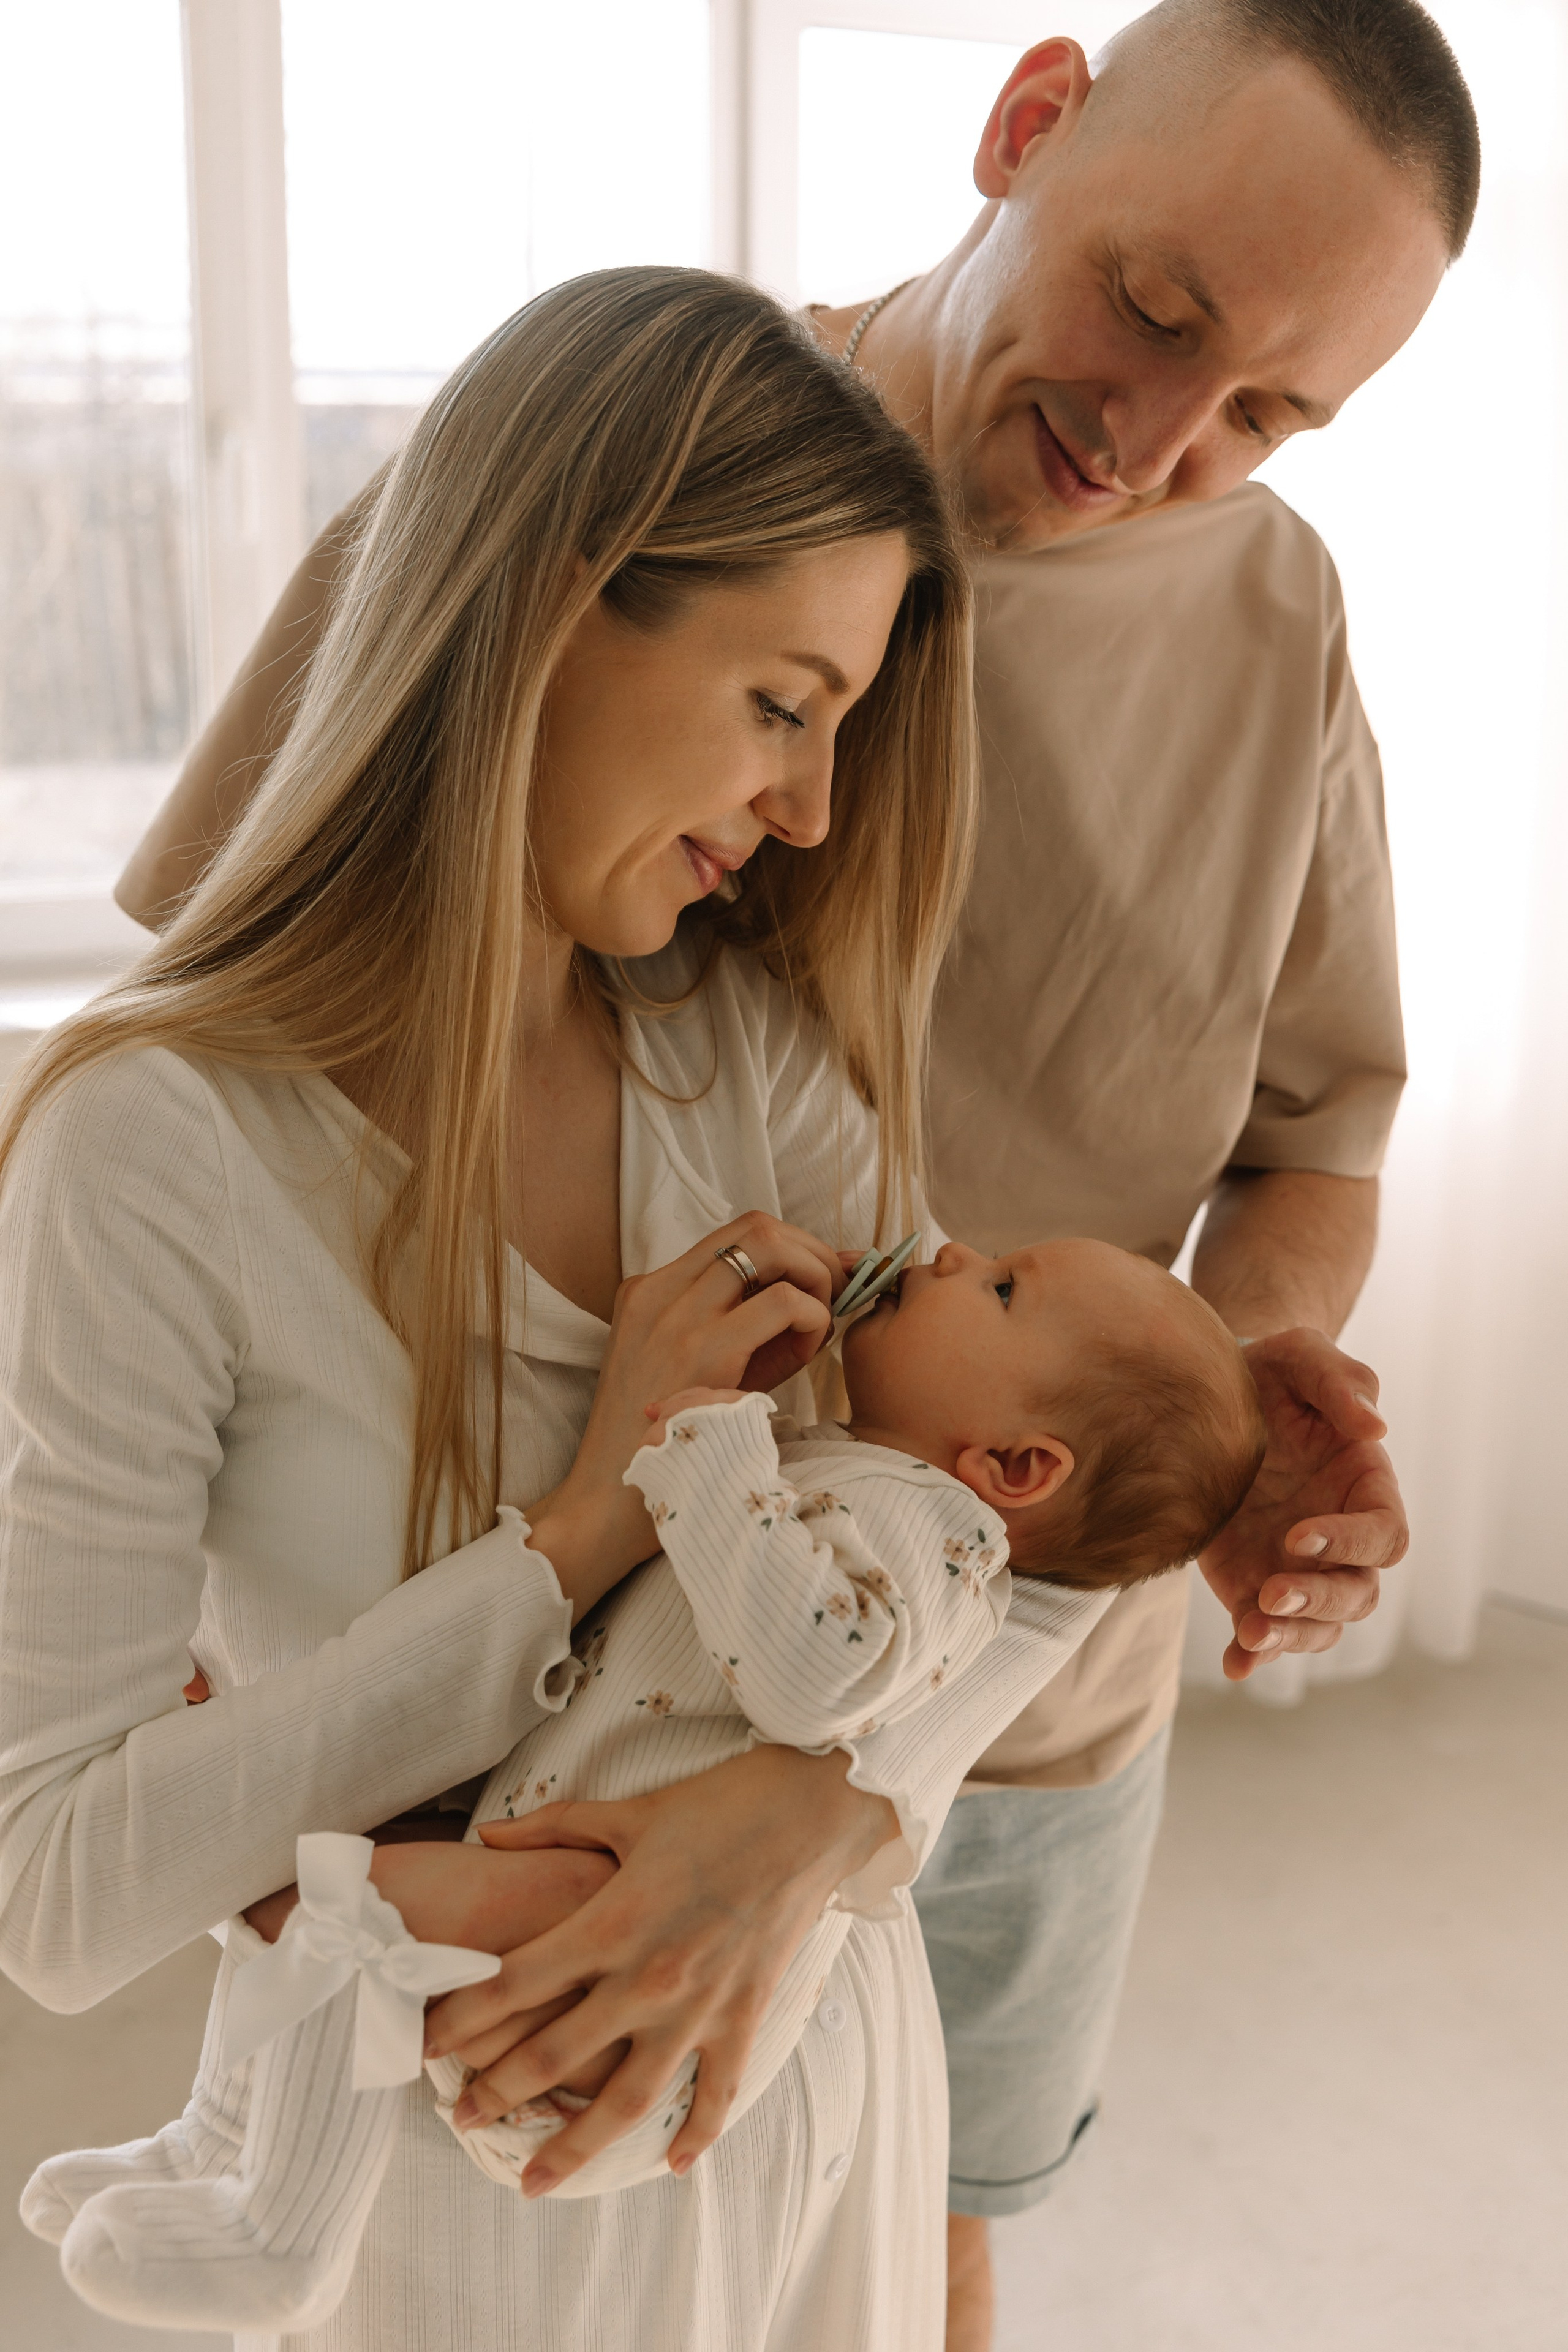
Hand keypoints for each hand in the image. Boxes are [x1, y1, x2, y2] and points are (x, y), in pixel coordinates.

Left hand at [422, 1744, 897, 2194]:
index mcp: (610, 1920)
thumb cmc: (717, 1805)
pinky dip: (697, 2133)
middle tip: (461, 2122)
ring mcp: (700, 2005)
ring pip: (627, 2098)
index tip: (424, 2043)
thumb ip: (553, 1829)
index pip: (514, 1981)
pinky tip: (672, 2166)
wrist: (811, 1813)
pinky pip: (717, 2090)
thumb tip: (489, 1834)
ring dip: (576, 2144)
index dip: (462, 2014)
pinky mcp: (746, 2014)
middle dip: (498, 2092)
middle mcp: (648, 1975)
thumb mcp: (627, 1814)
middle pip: (554, 2053)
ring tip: (535, 2180)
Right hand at [526, 1215, 841, 1613]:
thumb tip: (814, 1300)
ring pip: (768, 1245)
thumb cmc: (658, 1446)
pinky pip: (782, 1303)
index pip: (735, 1234)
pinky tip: (812, 1350)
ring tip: (825, 1319)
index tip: (823, 1276)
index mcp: (650, 1291)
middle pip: (756, 1226)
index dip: (792, 1246)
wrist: (605, 1504)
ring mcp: (675, 1317)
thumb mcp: (691, 1372)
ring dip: (816, 1275)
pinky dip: (813, 1315)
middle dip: (812, 1251)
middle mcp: (659, 1291)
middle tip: (838, 1292)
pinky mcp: (701, 1351)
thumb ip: (740, 1330)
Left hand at [1201, 1326, 1408, 1680]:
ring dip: (1292, 1637)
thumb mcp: (1300, 1355)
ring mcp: (1295, 1566)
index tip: (1298, 1533)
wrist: (1207, 1395)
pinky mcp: (1249, 1582)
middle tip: (1272, 1593)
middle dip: (1321, 1600)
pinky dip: (1254, 1656)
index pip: (1385, 1534)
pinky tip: (1236, 1666)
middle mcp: (1338, 1536)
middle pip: (1358, 1593)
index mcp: (1366, 1487)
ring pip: (1320, 1625)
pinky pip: (1263, 1632)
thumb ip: (1341, 1382)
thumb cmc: (1267, 1369)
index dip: (1351, 1542)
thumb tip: (1377, 1429)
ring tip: (1251, 1634)